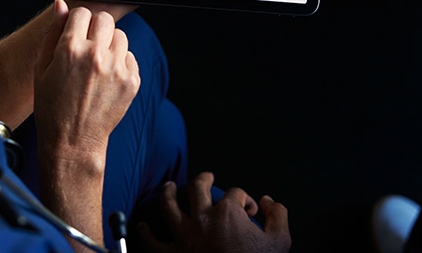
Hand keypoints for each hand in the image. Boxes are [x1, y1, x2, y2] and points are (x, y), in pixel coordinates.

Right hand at [33, 0, 139, 162]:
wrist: (72, 141)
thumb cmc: (52, 106)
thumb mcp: (41, 68)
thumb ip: (52, 32)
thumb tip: (60, 5)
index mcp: (71, 49)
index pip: (82, 12)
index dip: (76, 22)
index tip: (75, 33)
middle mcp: (96, 56)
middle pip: (105, 19)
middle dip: (95, 27)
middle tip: (87, 45)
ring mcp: (117, 69)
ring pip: (120, 36)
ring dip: (109, 43)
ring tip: (96, 63)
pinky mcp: (132, 81)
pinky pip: (130, 56)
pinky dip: (120, 62)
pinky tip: (106, 78)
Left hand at [136, 172, 291, 252]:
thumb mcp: (280, 241)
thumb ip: (278, 216)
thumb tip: (268, 201)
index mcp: (228, 213)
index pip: (236, 193)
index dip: (245, 199)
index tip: (250, 210)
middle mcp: (203, 219)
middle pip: (198, 187)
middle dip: (204, 179)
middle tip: (207, 177)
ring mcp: (184, 237)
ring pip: (169, 206)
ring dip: (168, 193)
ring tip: (169, 187)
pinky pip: (152, 243)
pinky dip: (145, 234)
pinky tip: (141, 227)